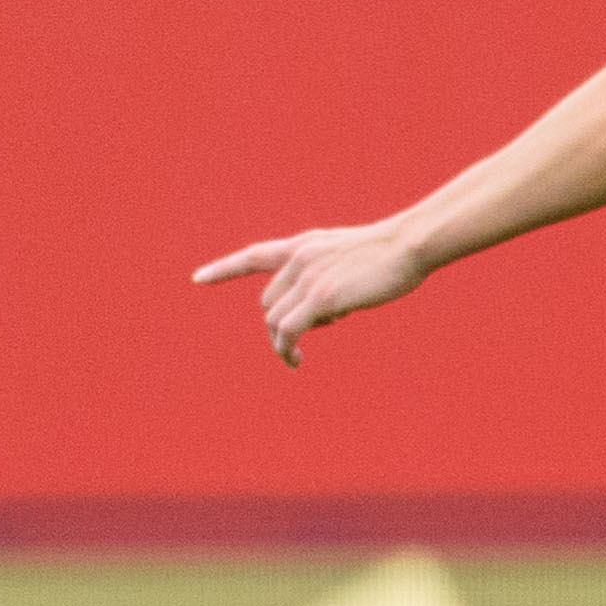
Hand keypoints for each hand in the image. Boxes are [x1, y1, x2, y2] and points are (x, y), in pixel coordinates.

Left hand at [192, 221, 432, 366]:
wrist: (408, 245)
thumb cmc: (391, 254)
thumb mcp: (349, 257)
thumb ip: (327, 276)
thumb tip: (322, 313)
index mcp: (304, 246)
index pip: (255, 255)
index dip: (224, 269)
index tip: (197, 279)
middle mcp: (298, 259)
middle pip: (268, 303)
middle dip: (279, 325)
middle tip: (305, 341)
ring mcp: (308, 277)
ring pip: (275, 320)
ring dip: (283, 342)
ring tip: (300, 354)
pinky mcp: (321, 297)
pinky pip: (290, 330)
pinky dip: (286, 348)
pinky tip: (295, 361)